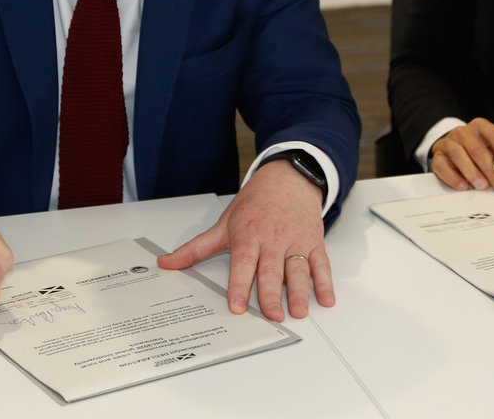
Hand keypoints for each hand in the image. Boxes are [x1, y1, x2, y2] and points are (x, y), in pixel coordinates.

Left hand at [158, 160, 330, 321]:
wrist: (288, 178)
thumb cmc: (256, 203)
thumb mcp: (224, 224)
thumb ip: (196, 248)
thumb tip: (167, 263)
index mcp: (248, 236)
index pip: (243, 264)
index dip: (240, 286)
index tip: (238, 306)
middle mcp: (273, 240)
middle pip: (272, 271)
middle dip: (272, 295)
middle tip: (273, 316)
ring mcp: (295, 241)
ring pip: (297, 270)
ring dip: (300, 292)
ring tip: (299, 311)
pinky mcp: (314, 242)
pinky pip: (321, 264)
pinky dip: (325, 282)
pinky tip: (326, 299)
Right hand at [429, 117, 493, 192]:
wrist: (450, 149)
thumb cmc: (476, 152)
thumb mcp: (491, 151)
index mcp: (480, 127)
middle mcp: (463, 132)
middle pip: (477, 148)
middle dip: (490, 169)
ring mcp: (448, 143)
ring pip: (459, 155)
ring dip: (472, 173)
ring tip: (482, 186)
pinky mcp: (437, 157)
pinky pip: (442, 166)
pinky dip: (453, 178)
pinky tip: (463, 186)